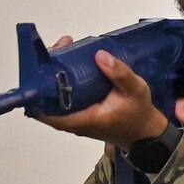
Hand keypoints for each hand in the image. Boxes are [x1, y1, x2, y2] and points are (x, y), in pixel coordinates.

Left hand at [36, 38, 183, 142]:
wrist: (146, 131)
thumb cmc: (139, 114)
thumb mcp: (137, 91)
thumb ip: (120, 74)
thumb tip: (99, 55)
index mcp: (83, 120)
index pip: (48, 113)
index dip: (37, 94)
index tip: (39, 72)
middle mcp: (74, 120)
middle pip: (46, 101)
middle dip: (46, 75)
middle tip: (55, 51)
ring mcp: (75, 117)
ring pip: (53, 97)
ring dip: (53, 74)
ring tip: (62, 51)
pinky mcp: (79, 111)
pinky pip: (62, 96)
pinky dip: (62, 79)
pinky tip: (69, 62)